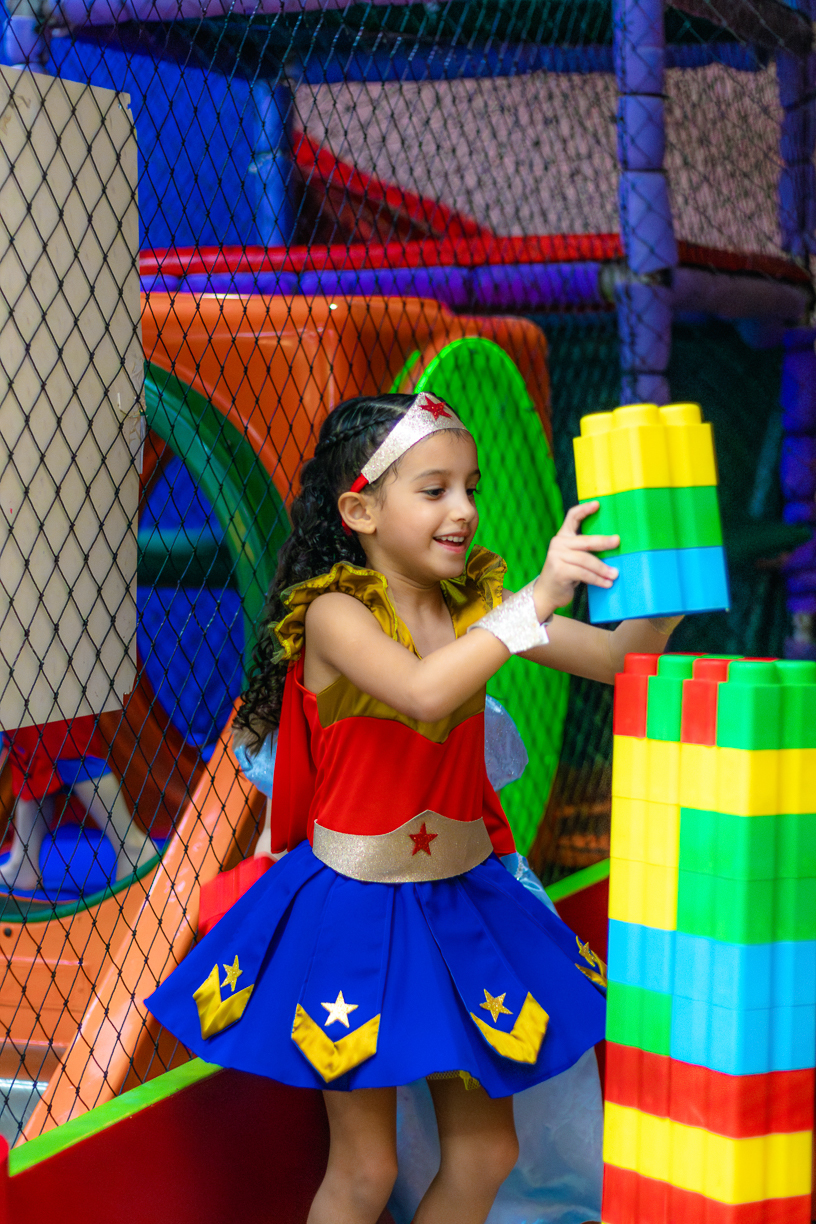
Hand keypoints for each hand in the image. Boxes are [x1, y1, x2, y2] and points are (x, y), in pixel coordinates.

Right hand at [533, 502, 619, 617]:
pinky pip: (584, 574)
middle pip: (585, 541)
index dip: (584, 509)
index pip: (572, 517)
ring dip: (603, 569)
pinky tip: (606, 584)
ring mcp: (556, 557)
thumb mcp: (573, 558)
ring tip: (614, 574)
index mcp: (563, 537)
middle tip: (617, 542)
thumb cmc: (565, 575)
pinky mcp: (559, 571)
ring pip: (586, 560)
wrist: (546, 594)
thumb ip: (584, 550)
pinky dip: (597, 579)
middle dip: (603, 542)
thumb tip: (612, 546)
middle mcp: (558, 544)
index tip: (597, 504)